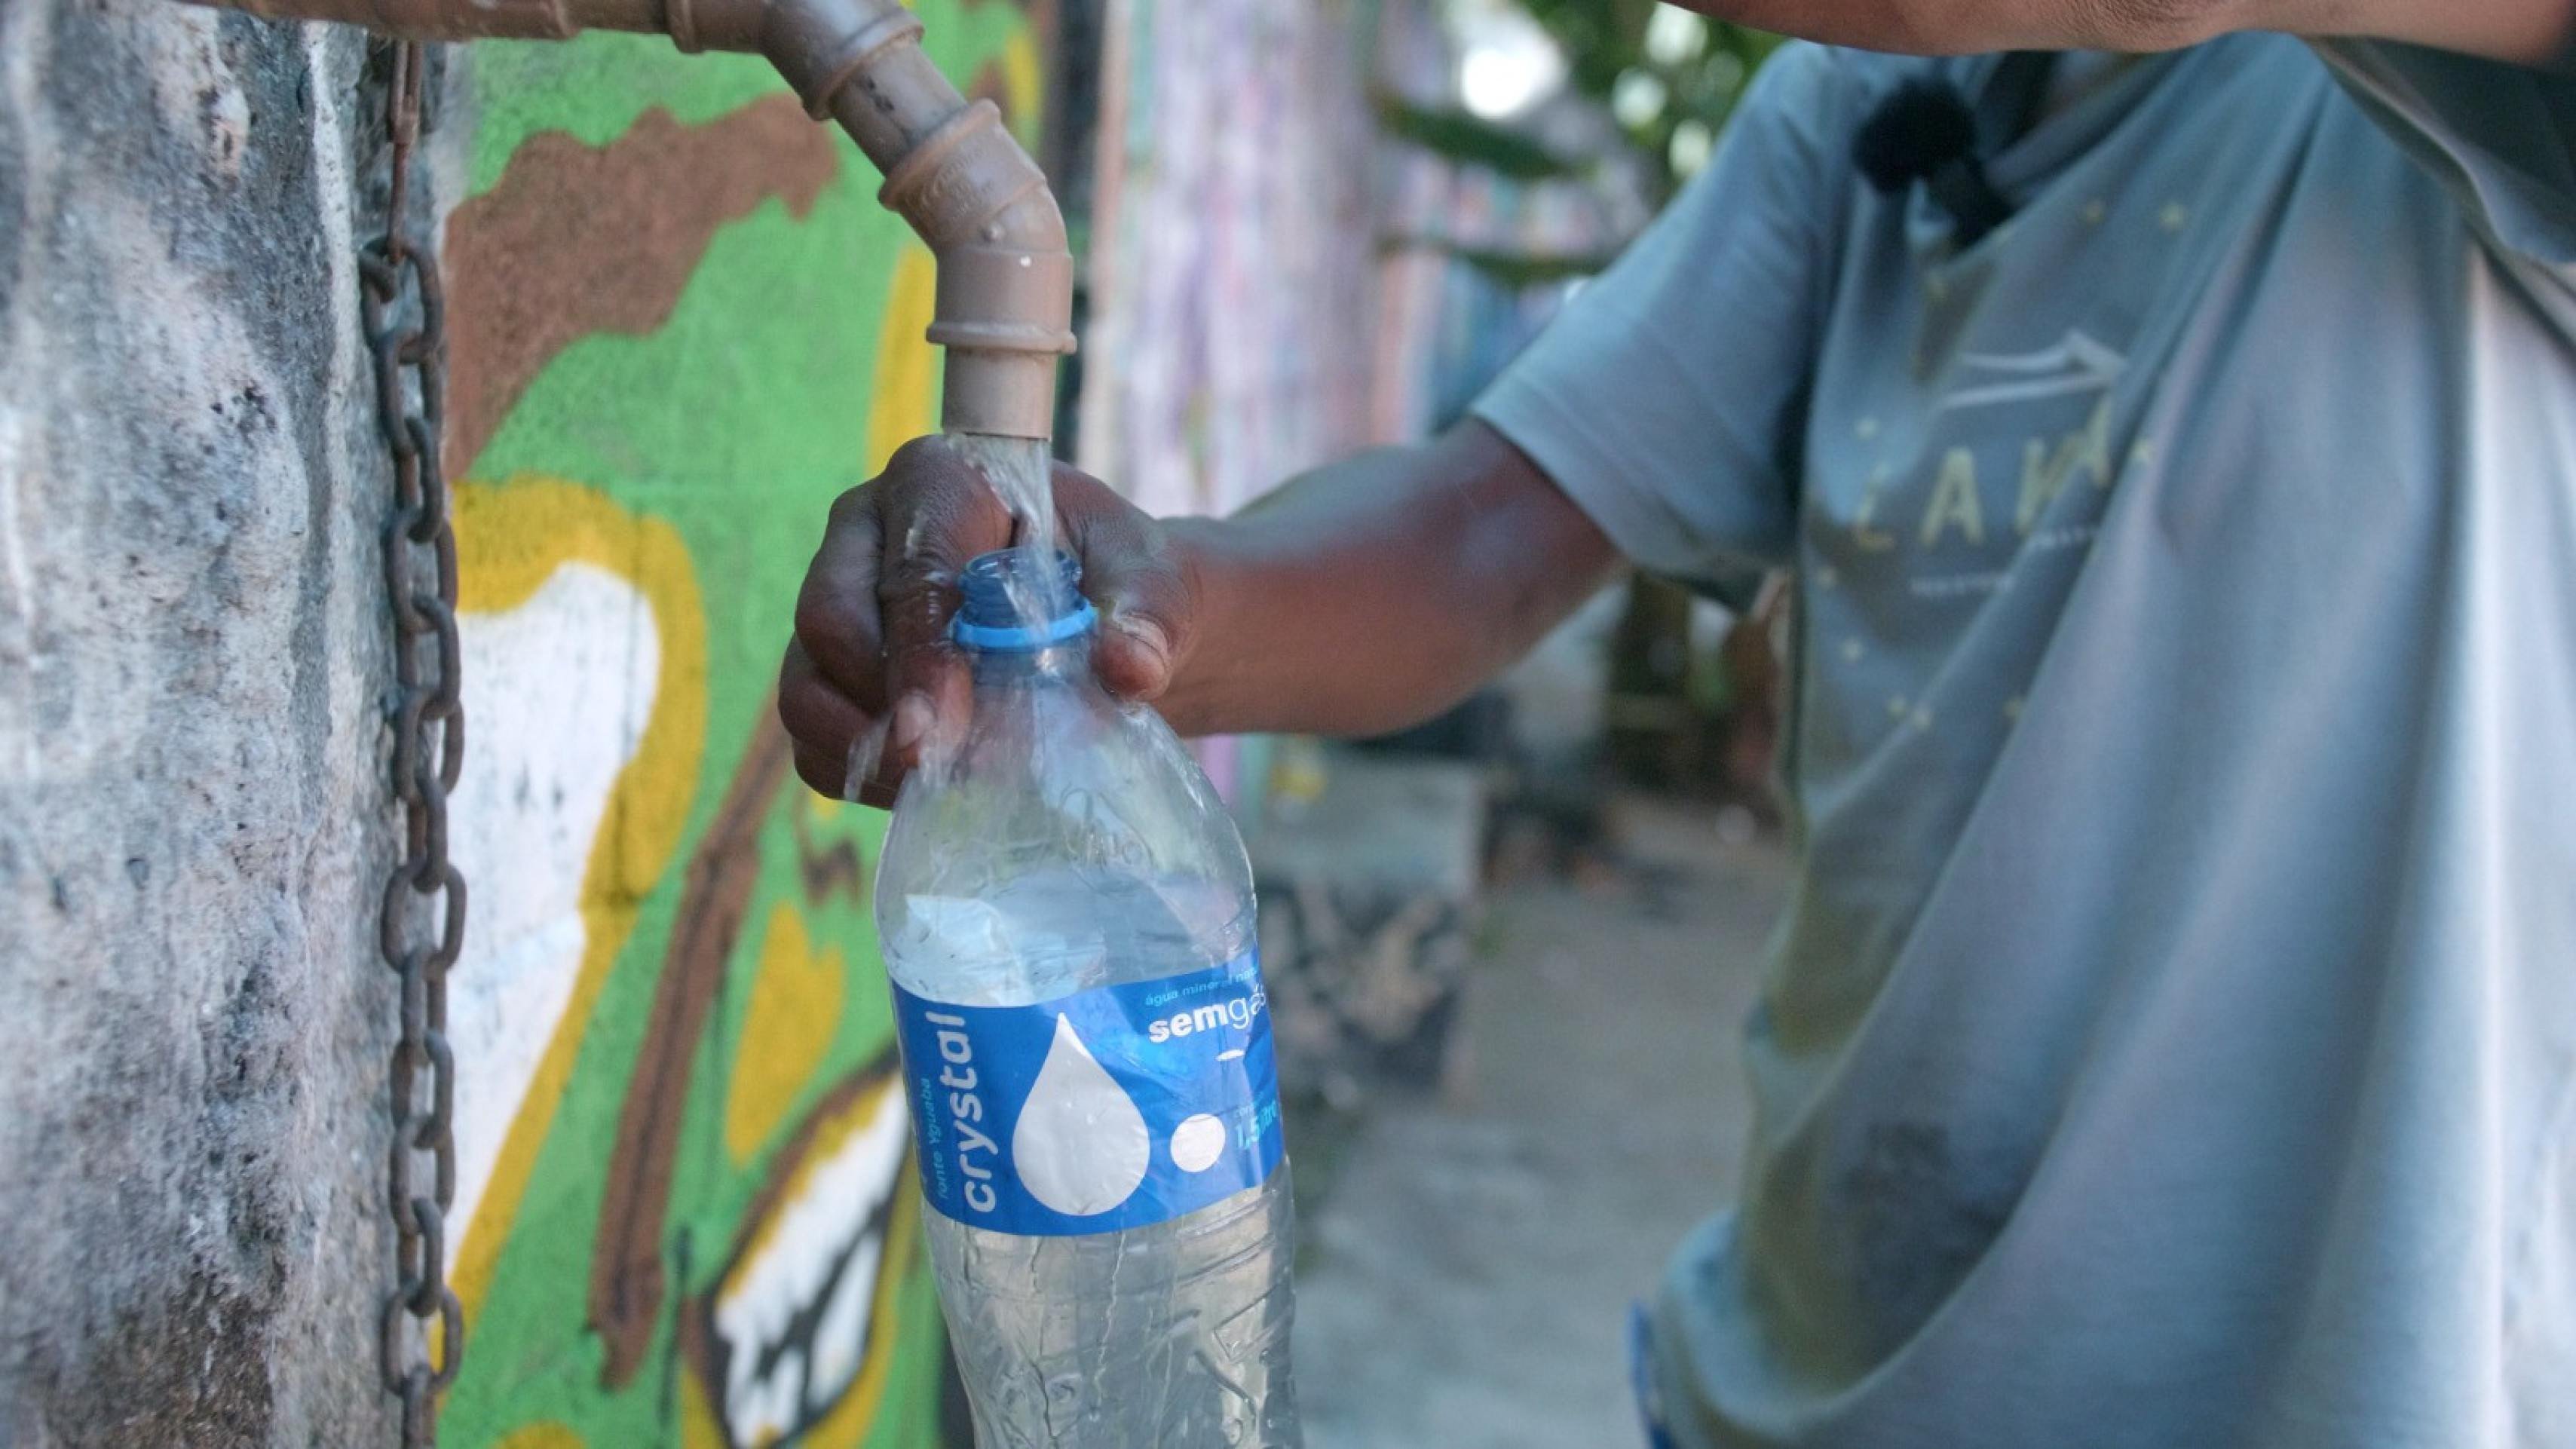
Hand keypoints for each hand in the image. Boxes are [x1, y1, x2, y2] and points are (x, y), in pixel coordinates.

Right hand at [779, 436, 1200, 804]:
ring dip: (865, 748)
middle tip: (942, 761)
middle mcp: (867, 535)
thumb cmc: (1116, 579)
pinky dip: (860, 775)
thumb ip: (1149, 612)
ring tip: (941, 778)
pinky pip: (811, 738)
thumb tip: (1131, 668)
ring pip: (806, 685)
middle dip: (883, 702)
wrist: (1104, 621)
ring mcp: (839, 605)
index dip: (917, 652)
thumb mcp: (1152, 578)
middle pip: (828, 619)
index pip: (910, 565)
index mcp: (938, 482)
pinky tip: (930, 786)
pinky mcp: (832, 674)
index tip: (941, 726)